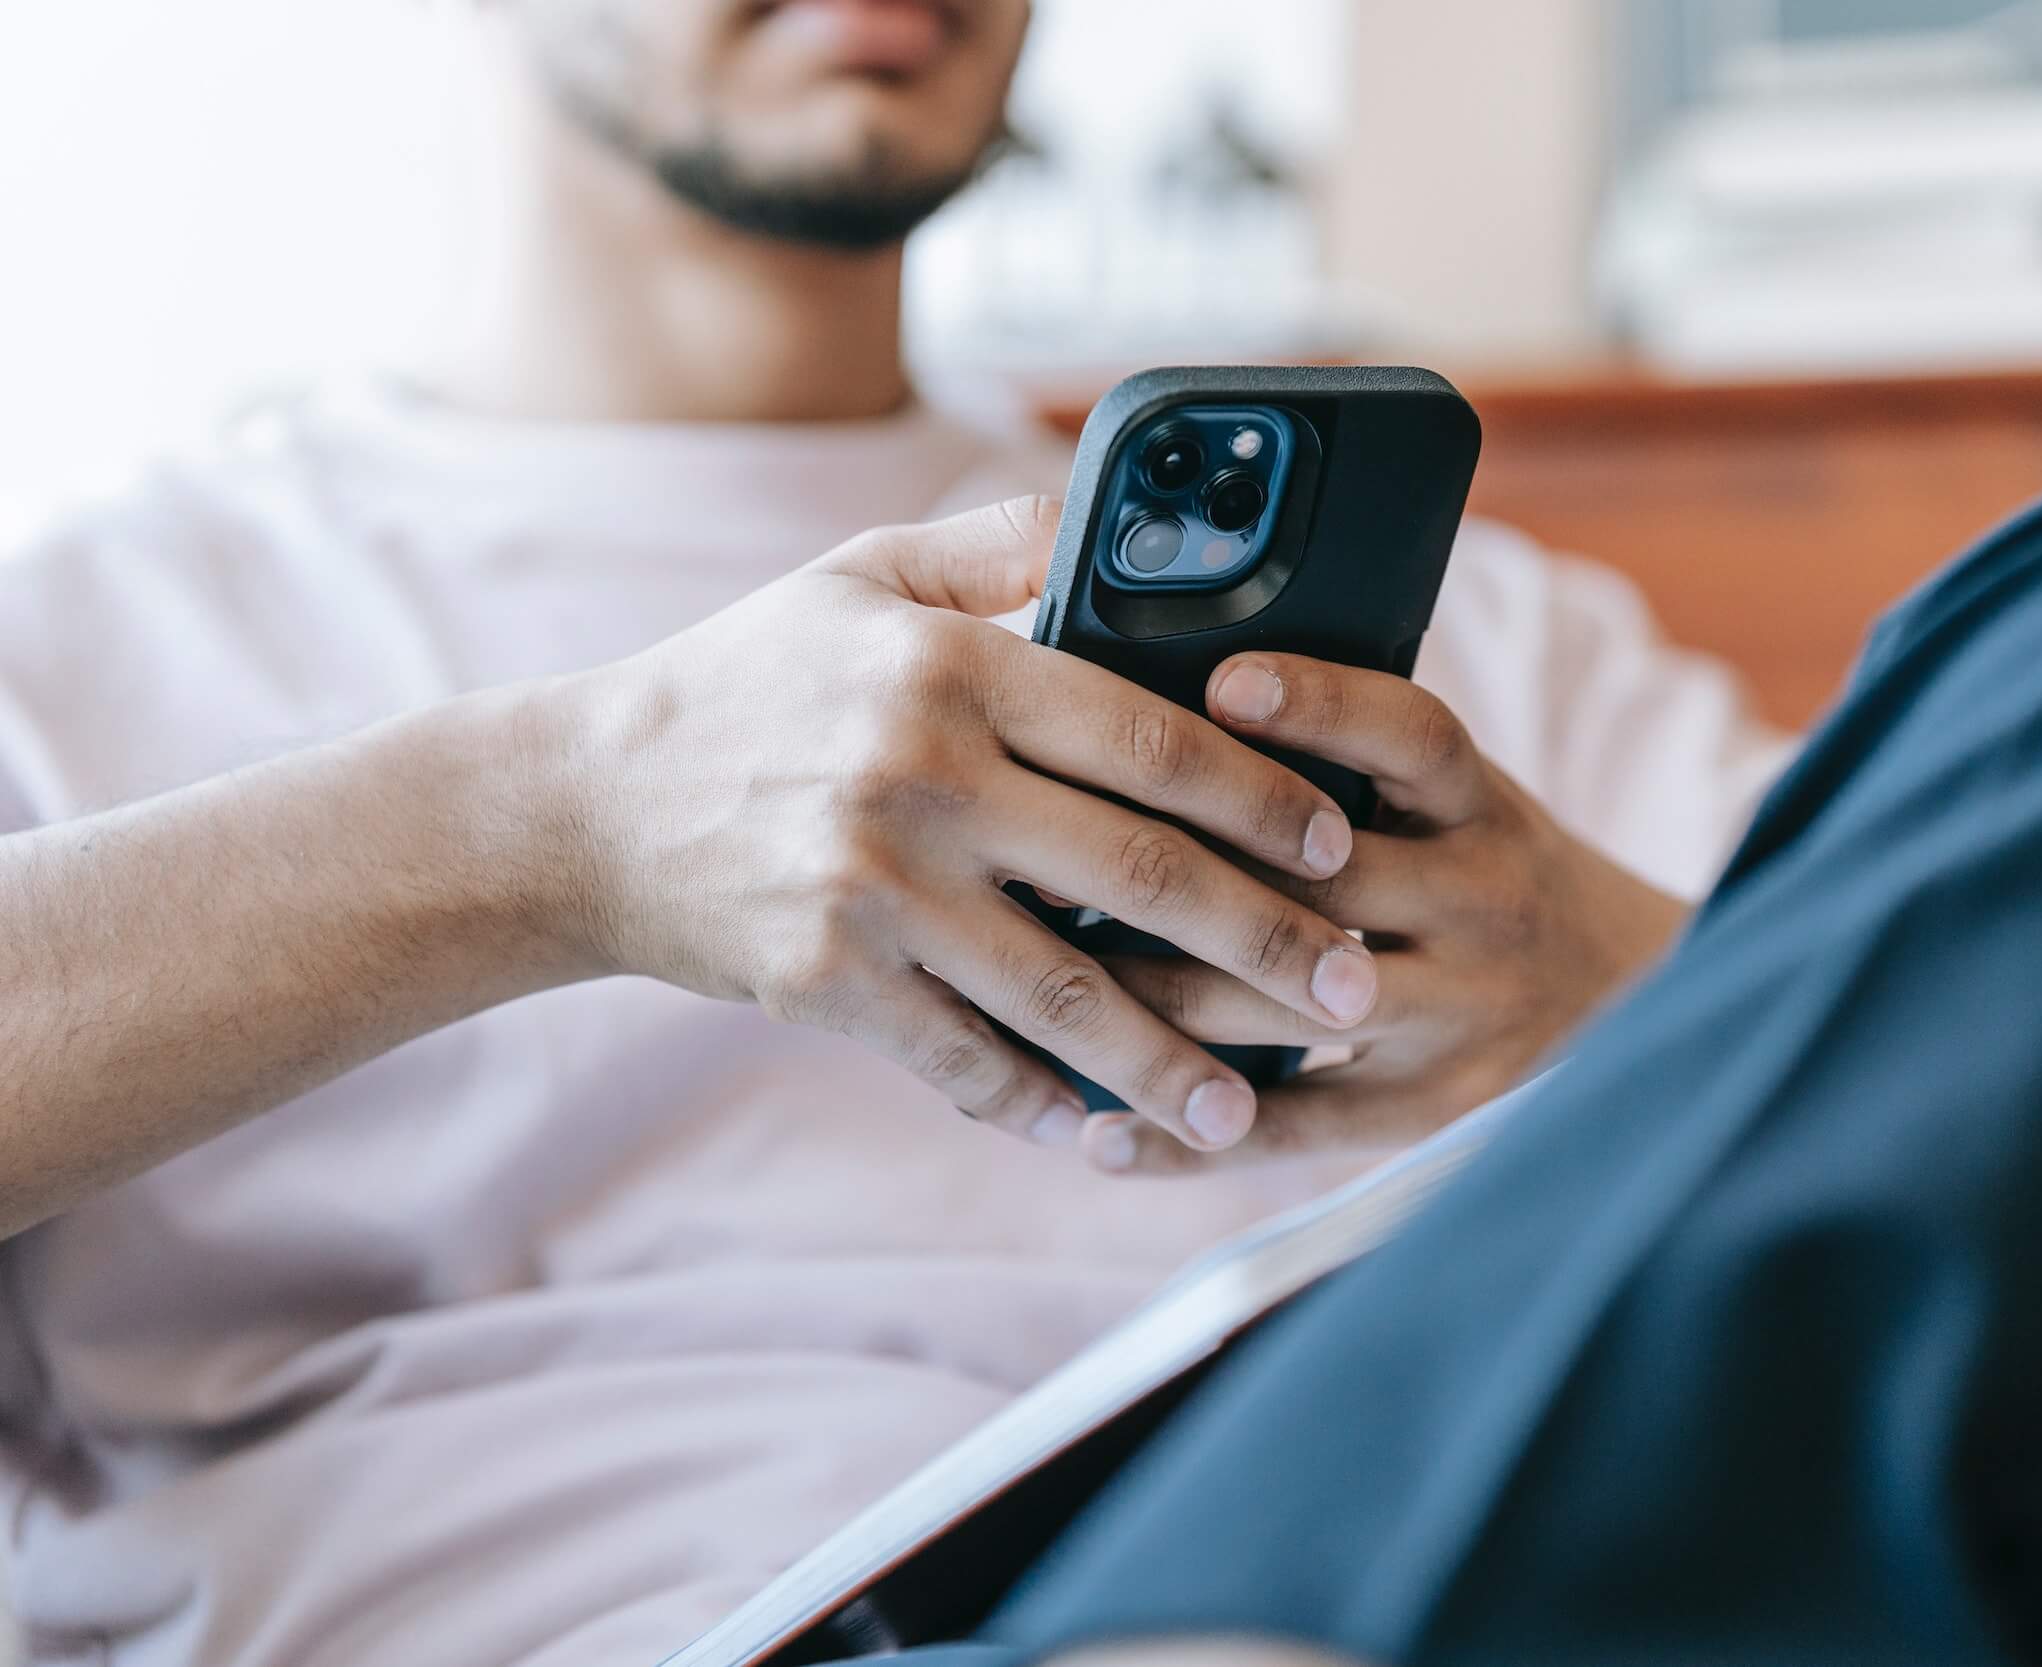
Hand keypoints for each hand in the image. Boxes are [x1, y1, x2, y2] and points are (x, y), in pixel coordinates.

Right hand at [554, 499, 1382, 1154]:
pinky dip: (1043, 1108)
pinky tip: (1111, 1140)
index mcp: (952, 664)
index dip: (1265, 796)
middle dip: (1269, 943)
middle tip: (1360, 992)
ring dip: (1174, 1063)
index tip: (1341, 843)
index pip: (1153, 736)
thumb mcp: (860, 578)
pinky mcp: (826, 983)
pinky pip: (964, 1061)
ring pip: (1065, 993)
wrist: (581, 806)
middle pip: (1140, 874)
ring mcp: (872, 888)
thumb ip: (999, 542)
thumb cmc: (747, 681)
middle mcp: (921, 774)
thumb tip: (1126, 518)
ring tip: (1253, 1112)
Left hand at [1082, 653, 1690, 1174]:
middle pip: (1320, 885)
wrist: (1639, 996)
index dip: (1321, 703)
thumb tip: (1181, 698)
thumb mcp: (1462, 799)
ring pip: (1285, 1009)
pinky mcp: (1436, 1112)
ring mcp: (1463, 1015)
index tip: (1219, 684)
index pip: (1413, 736)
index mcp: (1484, 807)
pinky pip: (1298, 1130)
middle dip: (1176, 873)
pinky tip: (1097, 1135)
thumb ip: (1358, 763)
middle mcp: (1484, 904)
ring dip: (1152, 1000)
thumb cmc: (1493, 870)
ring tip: (1038, 982)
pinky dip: (1190, 1138)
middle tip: (1044, 853)